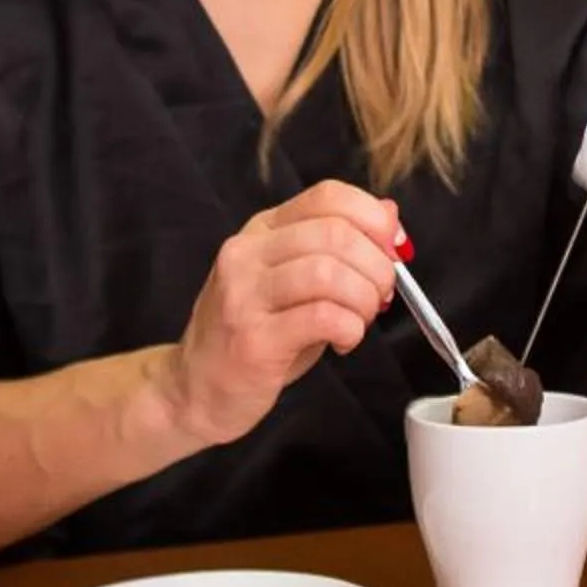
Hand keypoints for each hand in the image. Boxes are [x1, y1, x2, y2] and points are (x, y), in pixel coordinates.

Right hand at [162, 181, 404, 447]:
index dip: (373, 218)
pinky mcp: (252, 339)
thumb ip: (335, 248)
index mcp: (261, 231)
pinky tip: (344, 340)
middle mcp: (246, 254)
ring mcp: (244, 295)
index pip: (327, 196)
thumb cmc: (254, 335)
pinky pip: (322, 317)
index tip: (393, 248)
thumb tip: (387, 213)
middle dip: (377, 266)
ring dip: (364, 298)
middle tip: (381, 295)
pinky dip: (350, 328)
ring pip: (329, 272)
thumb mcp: (293, 281)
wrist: (193, 389)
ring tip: (360, 320)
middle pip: (335, 233)